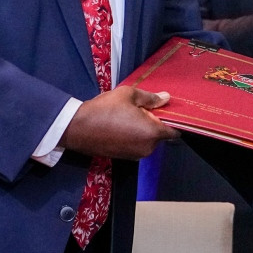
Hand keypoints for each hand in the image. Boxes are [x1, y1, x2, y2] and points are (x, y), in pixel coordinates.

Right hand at [59, 86, 180, 159]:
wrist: (77, 128)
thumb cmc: (105, 109)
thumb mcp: (129, 95)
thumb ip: (151, 98)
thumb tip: (167, 98)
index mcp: (152, 133)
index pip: (175, 131)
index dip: (172, 120)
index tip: (165, 110)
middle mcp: (147, 148)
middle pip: (160, 135)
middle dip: (155, 123)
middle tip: (141, 109)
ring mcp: (135, 155)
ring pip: (148, 141)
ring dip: (144, 130)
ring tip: (128, 116)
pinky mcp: (124, 158)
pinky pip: (137, 146)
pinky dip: (134, 137)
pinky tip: (121, 126)